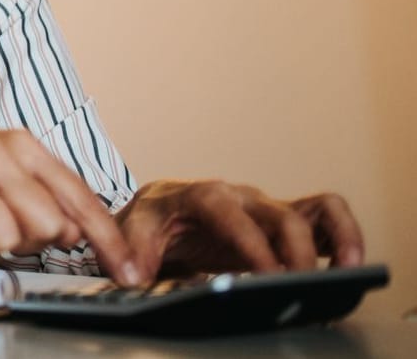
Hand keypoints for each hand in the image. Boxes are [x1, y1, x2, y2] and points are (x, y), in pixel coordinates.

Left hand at [116, 180, 363, 282]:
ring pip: (313, 210)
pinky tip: (349, 265)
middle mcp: (240, 197)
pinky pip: (323, 218)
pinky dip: (343, 235)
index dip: (250, 243)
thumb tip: (134, 276)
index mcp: (202, 195)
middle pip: (279, 215)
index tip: (267, 274)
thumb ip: (134, 250)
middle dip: (295, 251)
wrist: (160, 212)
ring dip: (336, 237)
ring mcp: (266, 209)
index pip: (229, 213)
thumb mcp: (133, 231)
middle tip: (301, 287)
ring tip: (349, 270)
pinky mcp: (283, 223)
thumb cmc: (151, 220)